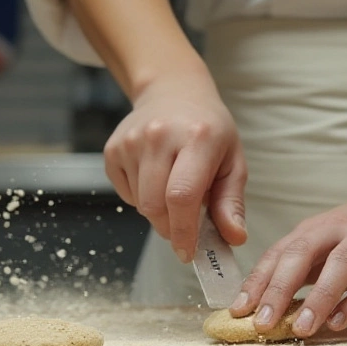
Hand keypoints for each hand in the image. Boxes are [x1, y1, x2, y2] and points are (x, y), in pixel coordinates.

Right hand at [104, 71, 247, 260]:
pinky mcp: (112, 149)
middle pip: (155, 205)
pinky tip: (156, 178)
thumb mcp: (232, 161)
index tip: (189, 252)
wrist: (173, 93)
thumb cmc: (209, 131)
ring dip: (158, 213)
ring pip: (140, 204)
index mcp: (197, 138)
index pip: (182, 196)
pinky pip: (126, 194)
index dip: (184, 231)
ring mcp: (131, 141)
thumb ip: (232, 202)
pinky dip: (142, 198)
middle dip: (171, 228)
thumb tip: (234, 238)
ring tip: (174, 191)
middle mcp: (159, 136)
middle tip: (186, 228)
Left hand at [230, 182, 346, 337]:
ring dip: (318, 299)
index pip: (277, 254)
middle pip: (301, 255)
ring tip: (302, 328)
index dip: (257, 282)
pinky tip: (341, 321)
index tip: (239, 311)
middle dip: (279, 290)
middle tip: (263, 322)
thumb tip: (264, 304)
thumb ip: (299, 269)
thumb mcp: (322, 243)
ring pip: (339, 266)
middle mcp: (333, 230)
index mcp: (310, 230)